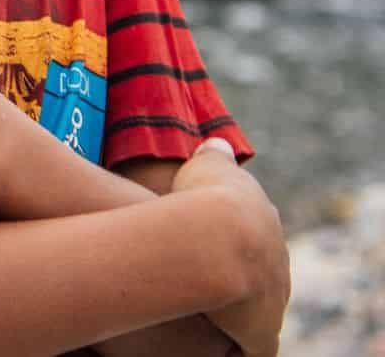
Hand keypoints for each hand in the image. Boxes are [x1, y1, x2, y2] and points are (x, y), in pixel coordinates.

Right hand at [171, 139, 289, 356]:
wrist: (219, 238)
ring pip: (259, 309)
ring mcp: (272, 297)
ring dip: (237, 312)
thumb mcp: (207, 164)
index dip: (230, 240)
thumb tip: (217, 145)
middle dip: (239, 276)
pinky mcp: (261, 331)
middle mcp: (276, 261)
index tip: (209, 244)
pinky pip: (253, 347)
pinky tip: (221, 344)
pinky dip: (240, 347)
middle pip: (262, 273)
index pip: (254, 236)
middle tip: (206, 280)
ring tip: (207, 313)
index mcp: (263, 222)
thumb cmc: (204, 198)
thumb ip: (213, 157)